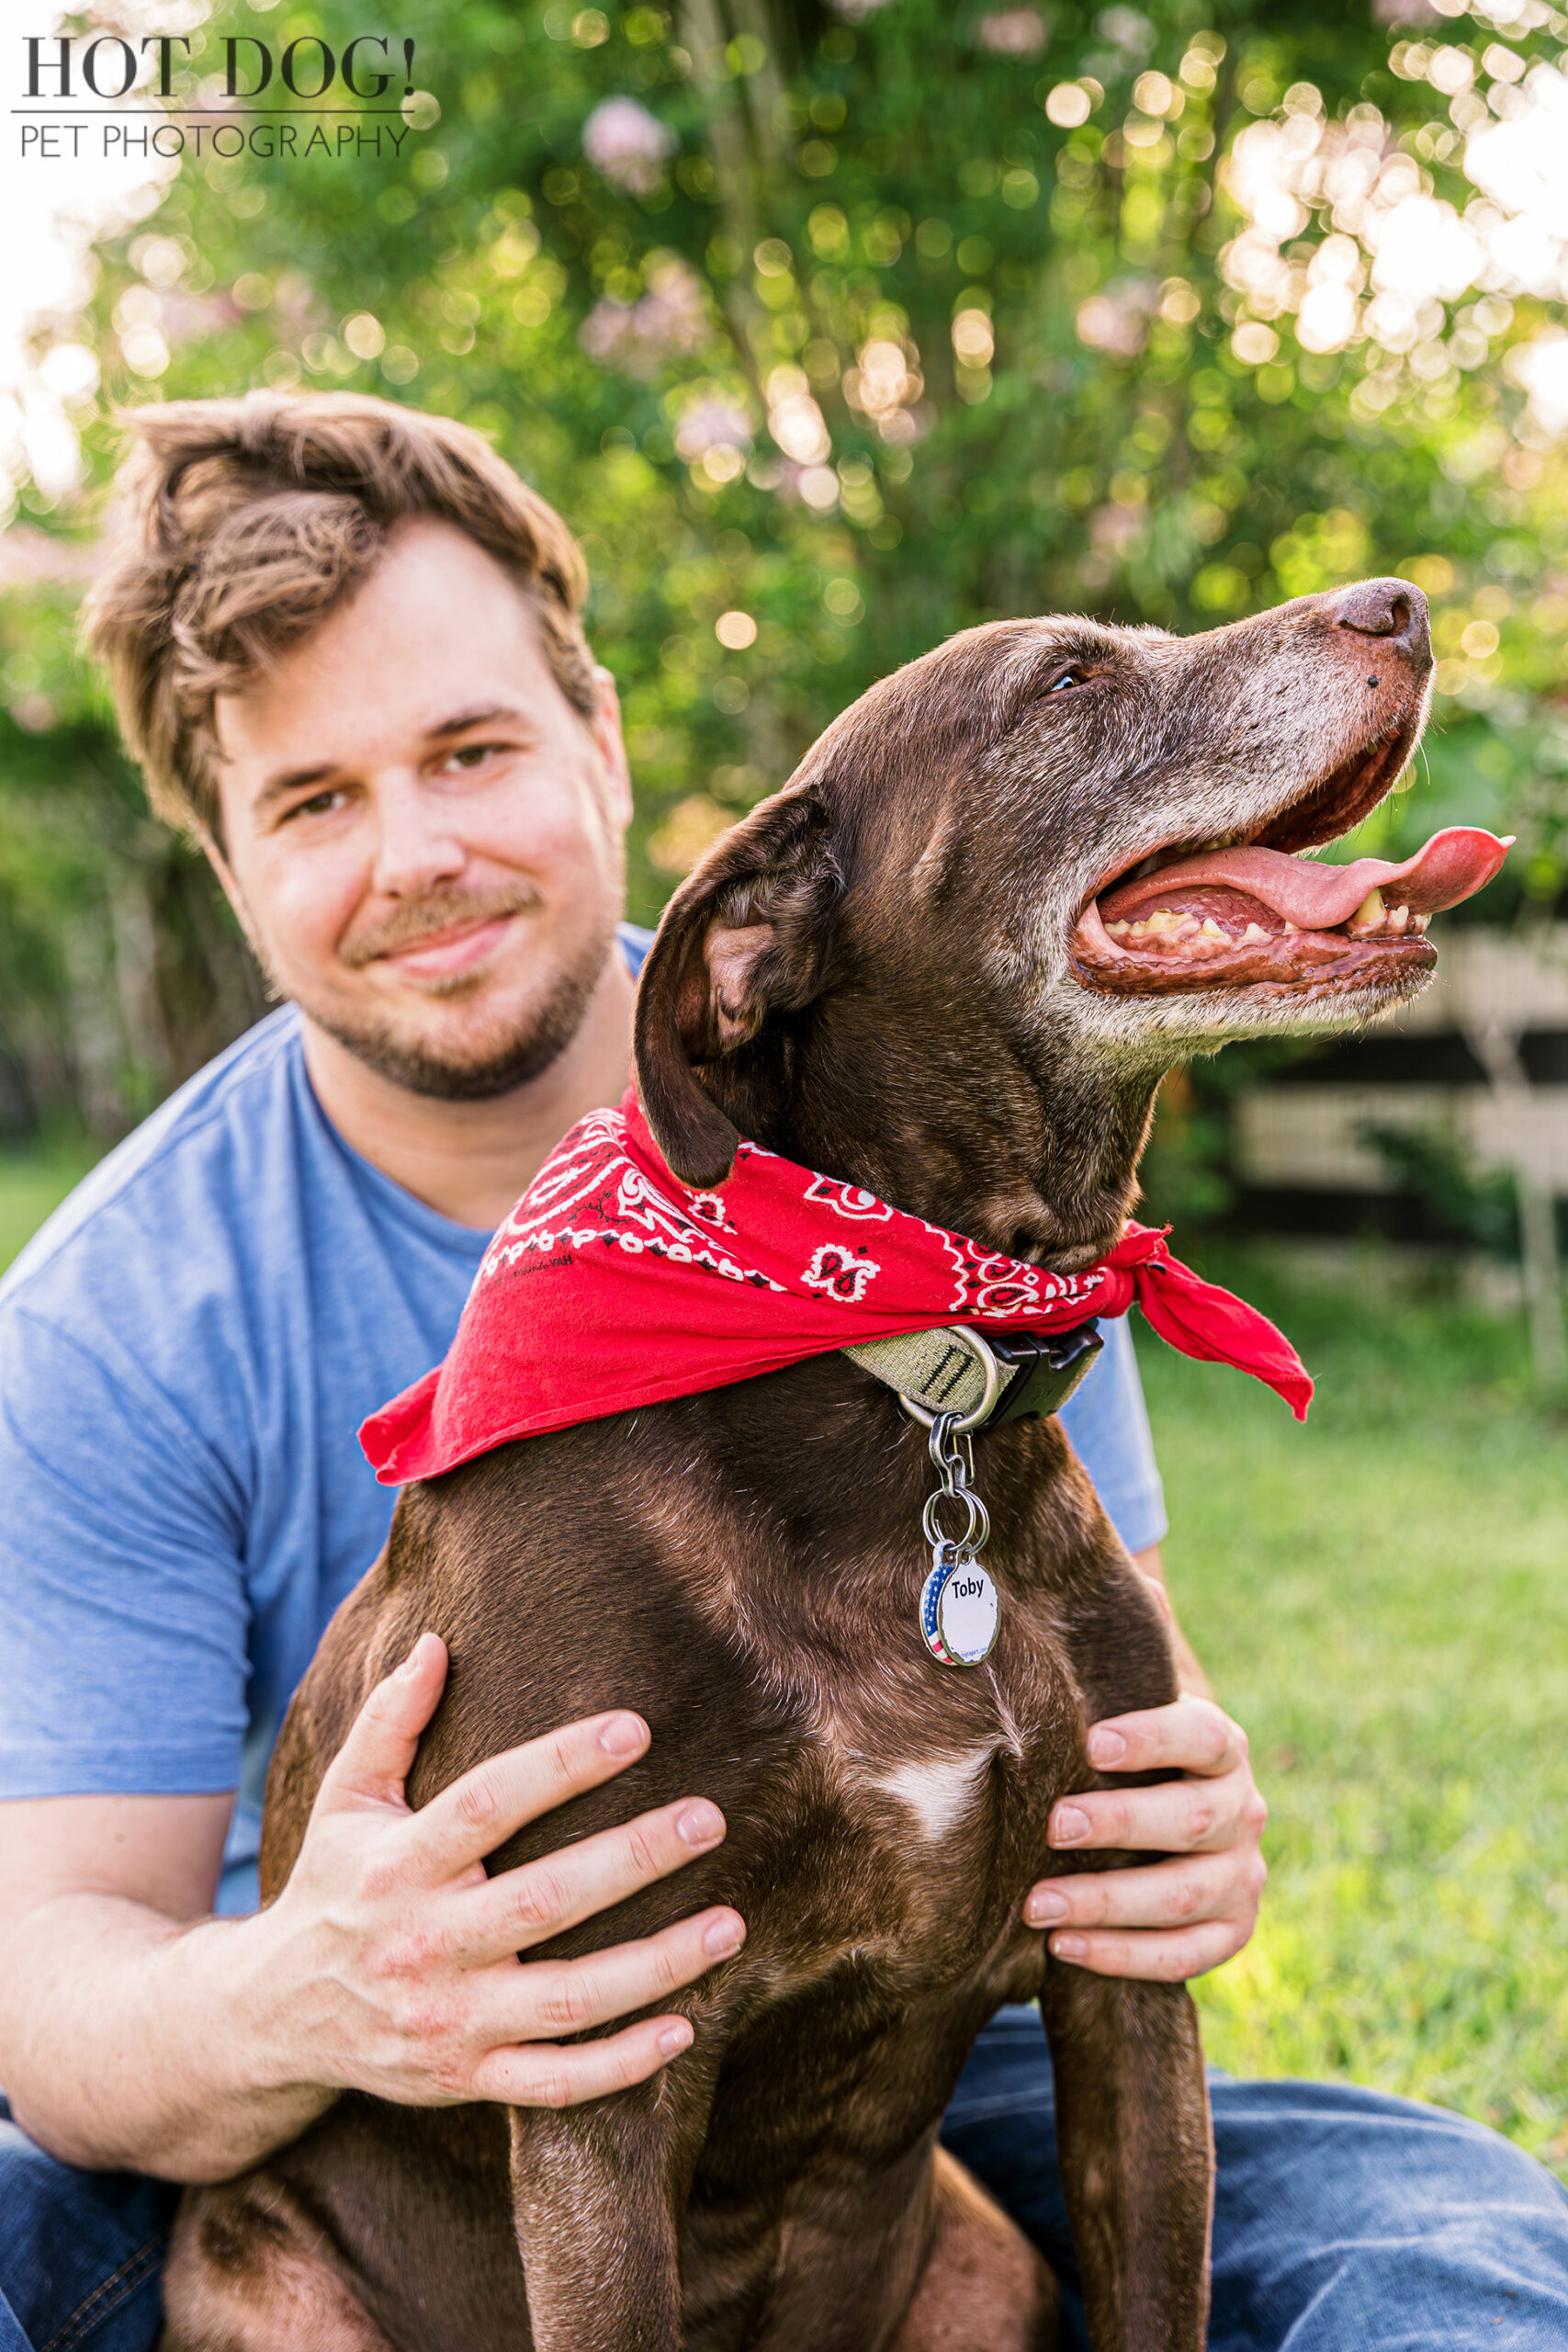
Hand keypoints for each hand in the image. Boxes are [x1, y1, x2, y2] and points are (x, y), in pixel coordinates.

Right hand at [260, 1633, 744, 2109]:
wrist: (273, 2015)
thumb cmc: (334, 1885)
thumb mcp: (345, 1799)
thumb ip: (389, 1721)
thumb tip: (435, 1642)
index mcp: (398, 1864)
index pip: (487, 1804)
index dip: (561, 1764)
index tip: (635, 1729)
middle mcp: (425, 1943)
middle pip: (543, 1901)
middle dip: (634, 1860)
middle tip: (709, 1820)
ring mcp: (449, 2019)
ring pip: (568, 2000)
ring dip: (656, 1966)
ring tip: (731, 1923)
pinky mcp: (466, 2076)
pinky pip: (555, 2082)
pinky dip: (621, 2065)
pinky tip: (684, 2028)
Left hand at [1022, 1696, 1266, 1981]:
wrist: (1169, 1823)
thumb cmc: (1126, 1763)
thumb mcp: (1124, 1721)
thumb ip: (1096, 1693)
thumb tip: (1023, 1624)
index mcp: (1223, 1749)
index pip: (1203, 1736)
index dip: (1153, 1738)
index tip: (1091, 1744)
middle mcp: (1243, 1811)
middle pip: (1195, 1819)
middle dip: (1121, 1823)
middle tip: (1054, 1826)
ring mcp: (1242, 1877)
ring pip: (1184, 1895)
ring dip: (1107, 1902)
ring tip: (1037, 1905)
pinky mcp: (1231, 1932)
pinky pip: (1183, 1956)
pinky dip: (1122, 1956)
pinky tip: (1062, 1946)